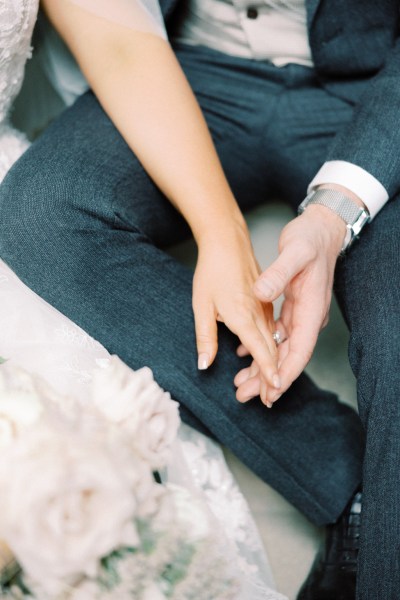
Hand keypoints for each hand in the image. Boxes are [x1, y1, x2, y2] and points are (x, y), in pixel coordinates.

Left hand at [234, 204, 345, 405]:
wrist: (319, 227)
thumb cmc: (310, 239)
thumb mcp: (294, 252)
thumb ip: (278, 275)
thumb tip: (260, 294)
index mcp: (309, 309)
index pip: (299, 350)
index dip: (284, 373)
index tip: (270, 392)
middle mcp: (307, 316)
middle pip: (289, 356)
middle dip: (269, 380)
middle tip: (247, 397)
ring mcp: (300, 313)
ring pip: (282, 348)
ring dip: (263, 367)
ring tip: (242, 384)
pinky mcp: (292, 307)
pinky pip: (277, 335)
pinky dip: (262, 348)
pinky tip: (244, 355)